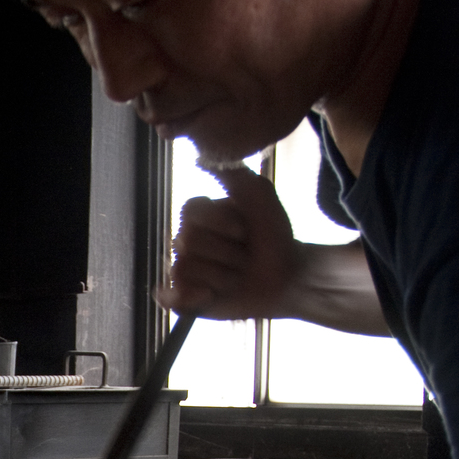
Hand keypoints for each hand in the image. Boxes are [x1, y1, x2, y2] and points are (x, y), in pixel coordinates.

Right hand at [158, 160, 300, 320]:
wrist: (288, 275)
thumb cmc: (274, 235)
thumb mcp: (259, 194)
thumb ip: (232, 173)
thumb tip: (199, 158)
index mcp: (198, 216)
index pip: (189, 211)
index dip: (221, 223)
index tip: (246, 232)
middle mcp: (186, 241)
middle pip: (187, 242)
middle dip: (226, 252)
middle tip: (245, 257)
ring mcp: (185, 271)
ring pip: (185, 269)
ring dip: (222, 276)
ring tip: (238, 276)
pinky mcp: (186, 300)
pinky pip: (170, 298)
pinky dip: (189, 297)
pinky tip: (210, 295)